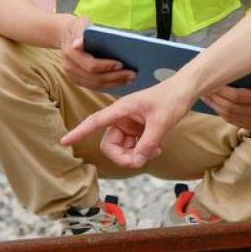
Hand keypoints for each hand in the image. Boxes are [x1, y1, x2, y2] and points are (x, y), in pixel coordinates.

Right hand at [57, 17, 136, 89]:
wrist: (67, 34)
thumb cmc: (79, 27)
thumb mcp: (81, 24)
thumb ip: (80, 32)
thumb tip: (77, 44)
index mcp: (70, 53)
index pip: (91, 65)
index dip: (106, 66)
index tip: (121, 64)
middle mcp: (69, 67)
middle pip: (95, 78)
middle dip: (115, 78)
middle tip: (133, 75)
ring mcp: (72, 76)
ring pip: (95, 85)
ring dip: (114, 84)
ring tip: (130, 79)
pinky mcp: (77, 80)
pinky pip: (94, 86)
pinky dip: (108, 85)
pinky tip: (121, 82)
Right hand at [61, 82, 190, 167]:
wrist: (186, 90)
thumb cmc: (172, 98)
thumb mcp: (162, 122)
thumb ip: (148, 143)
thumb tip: (137, 161)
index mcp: (122, 109)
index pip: (95, 121)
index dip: (79, 132)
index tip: (64, 141)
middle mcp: (122, 117)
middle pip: (110, 145)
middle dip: (123, 157)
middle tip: (142, 161)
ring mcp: (130, 125)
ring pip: (122, 149)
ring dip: (136, 155)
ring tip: (156, 150)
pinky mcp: (138, 130)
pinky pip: (134, 147)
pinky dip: (143, 151)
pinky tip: (157, 148)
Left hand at [201, 65, 250, 130]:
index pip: (238, 96)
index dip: (223, 91)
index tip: (212, 83)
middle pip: (231, 107)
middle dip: (215, 98)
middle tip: (203, 88)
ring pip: (229, 115)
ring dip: (214, 105)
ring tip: (204, 94)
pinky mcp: (250, 125)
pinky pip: (230, 119)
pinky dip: (219, 111)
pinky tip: (211, 102)